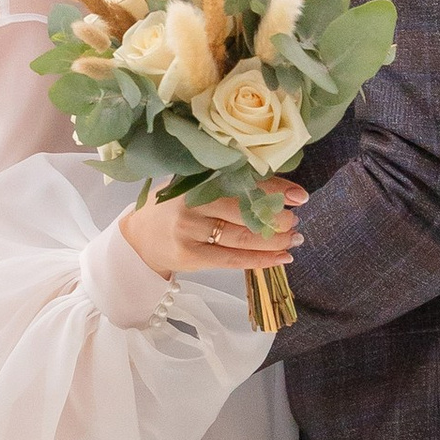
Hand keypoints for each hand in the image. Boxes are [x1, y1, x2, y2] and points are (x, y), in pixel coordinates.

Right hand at [123, 180, 306, 278]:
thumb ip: (227, 185)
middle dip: (277, 218)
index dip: (274, 189)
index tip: (300, 196)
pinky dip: (260, 260)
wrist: (139, 237)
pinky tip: (281, 258)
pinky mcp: (190, 255)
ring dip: (273, 240)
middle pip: (245, 211)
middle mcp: (192, 203)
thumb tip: (278, 190)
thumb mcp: (194, 187)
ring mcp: (189, 230)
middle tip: (295, 221)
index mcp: (196, 180)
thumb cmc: (174, 208)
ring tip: (293, 239)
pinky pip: (232, 260)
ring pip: (242, 237)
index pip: (243, 183)